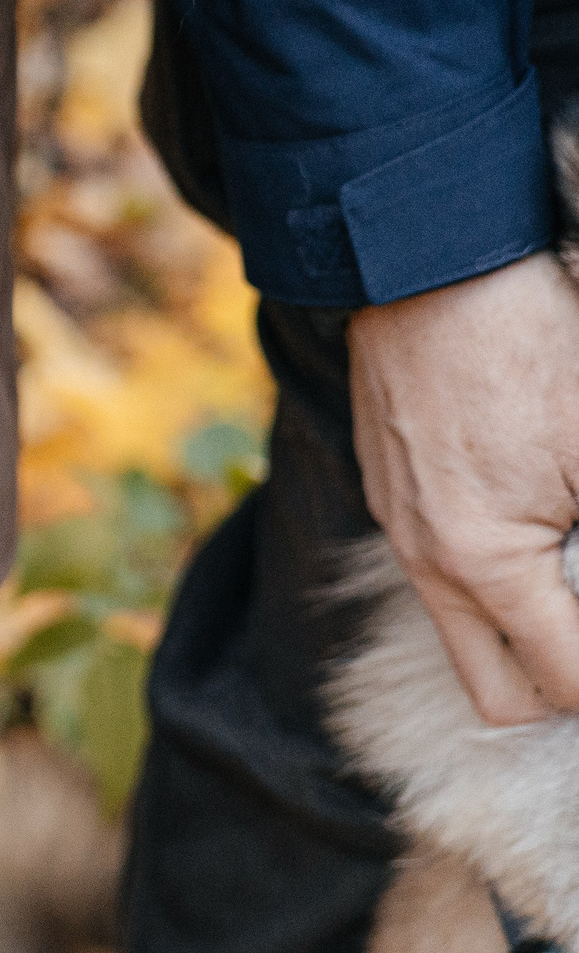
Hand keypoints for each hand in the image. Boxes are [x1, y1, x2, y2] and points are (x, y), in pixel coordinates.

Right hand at [351, 251, 578, 723]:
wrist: (422, 259)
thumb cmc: (525, 341)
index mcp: (481, 561)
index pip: (562, 684)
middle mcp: (425, 557)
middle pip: (498, 692)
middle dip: (566, 684)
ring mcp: (398, 523)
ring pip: (468, 629)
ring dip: (533, 624)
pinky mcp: (391, 487)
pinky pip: (444, 570)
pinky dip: (498, 572)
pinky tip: (541, 517)